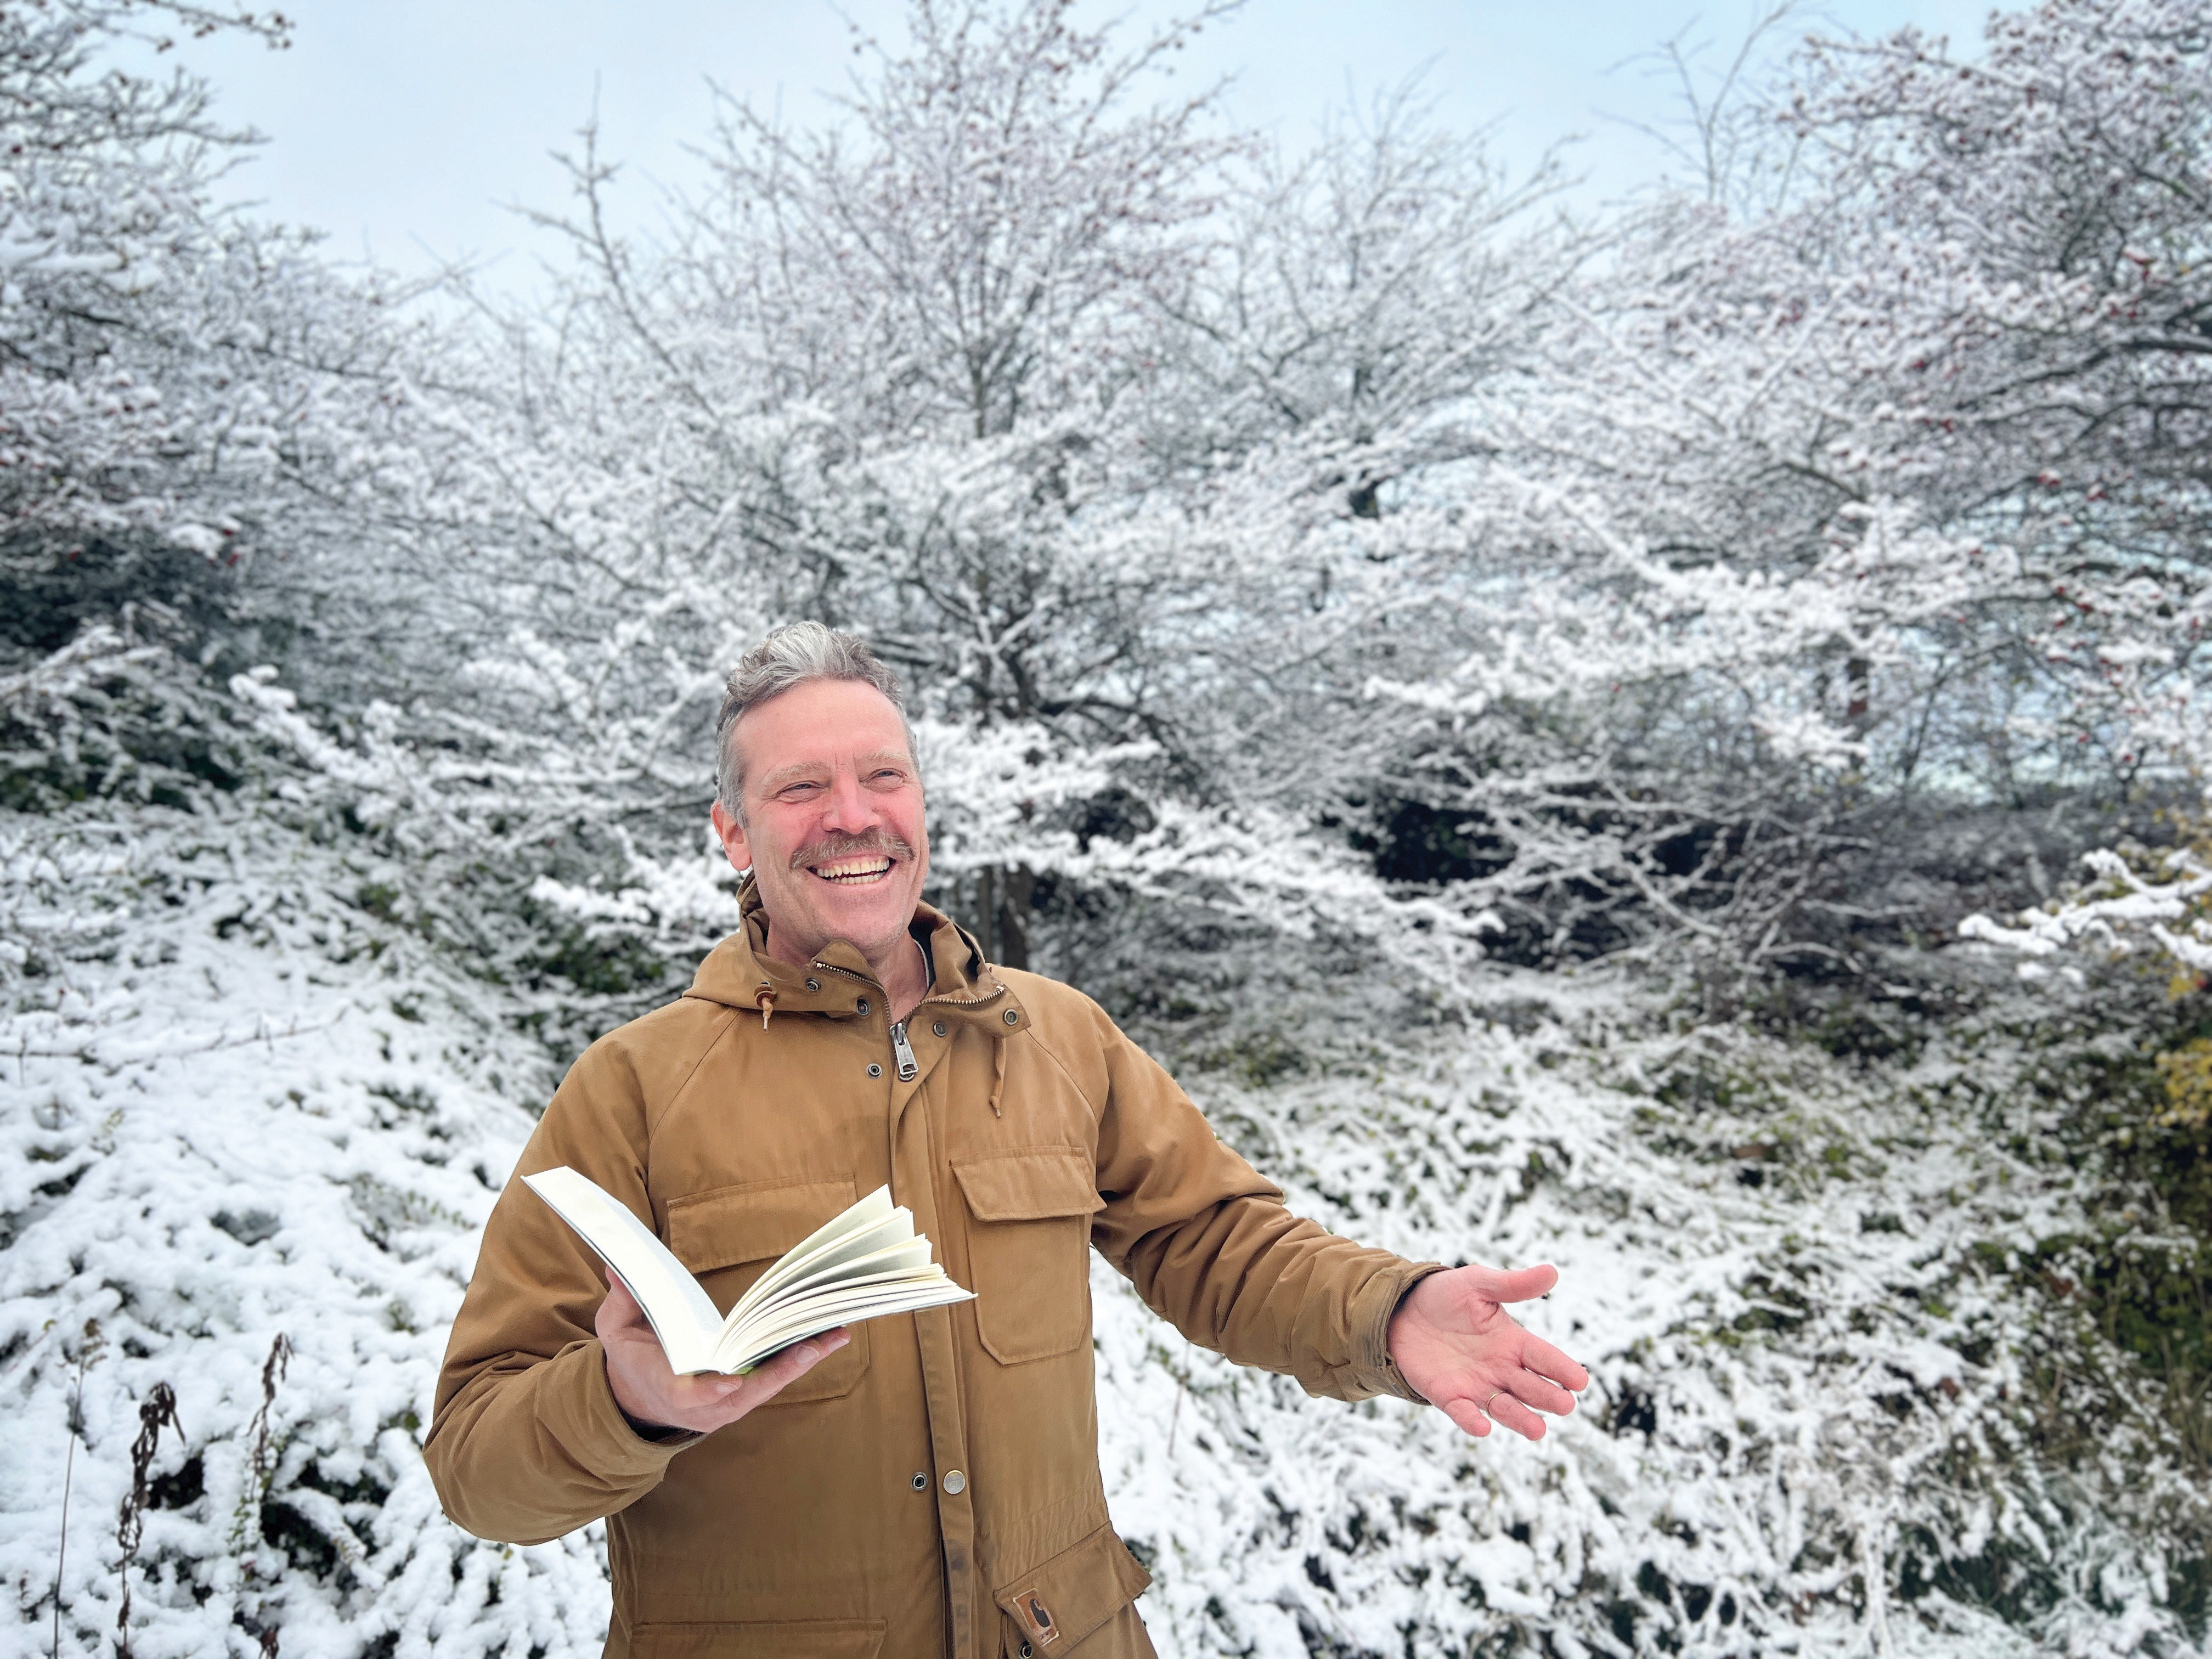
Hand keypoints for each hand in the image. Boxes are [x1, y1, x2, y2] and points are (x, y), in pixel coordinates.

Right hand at [595, 1272, 848, 1436]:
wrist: (641, 1399)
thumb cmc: (632, 1359)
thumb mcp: (616, 1331)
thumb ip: (622, 1302)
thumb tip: (618, 1266)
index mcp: (670, 1390)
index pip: (689, 1395)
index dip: (710, 1391)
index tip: (729, 1381)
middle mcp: (705, 1405)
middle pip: (747, 1393)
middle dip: (780, 1370)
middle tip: (811, 1347)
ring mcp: (729, 1404)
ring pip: (770, 1385)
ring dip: (803, 1361)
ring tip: (835, 1334)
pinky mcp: (745, 1397)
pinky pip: (777, 1378)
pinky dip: (802, 1359)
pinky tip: (829, 1337)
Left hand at [1387, 1264, 1589, 1440]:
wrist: (1400, 1310)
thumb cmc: (1446, 1295)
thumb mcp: (1479, 1284)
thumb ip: (1512, 1284)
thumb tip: (1552, 1272)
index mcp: (1512, 1341)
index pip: (1543, 1357)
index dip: (1561, 1368)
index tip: (1580, 1381)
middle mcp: (1499, 1368)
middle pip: (1530, 1387)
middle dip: (1548, 1397)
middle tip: (1566, 1406)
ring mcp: (1475, 1385)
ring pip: (1504, 1407)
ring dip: (1520, 1419)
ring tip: (1538, 1431)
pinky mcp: (1448, 1396)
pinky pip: (1463, 1412)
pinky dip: (1472, 1421)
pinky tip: (1482, 1427)